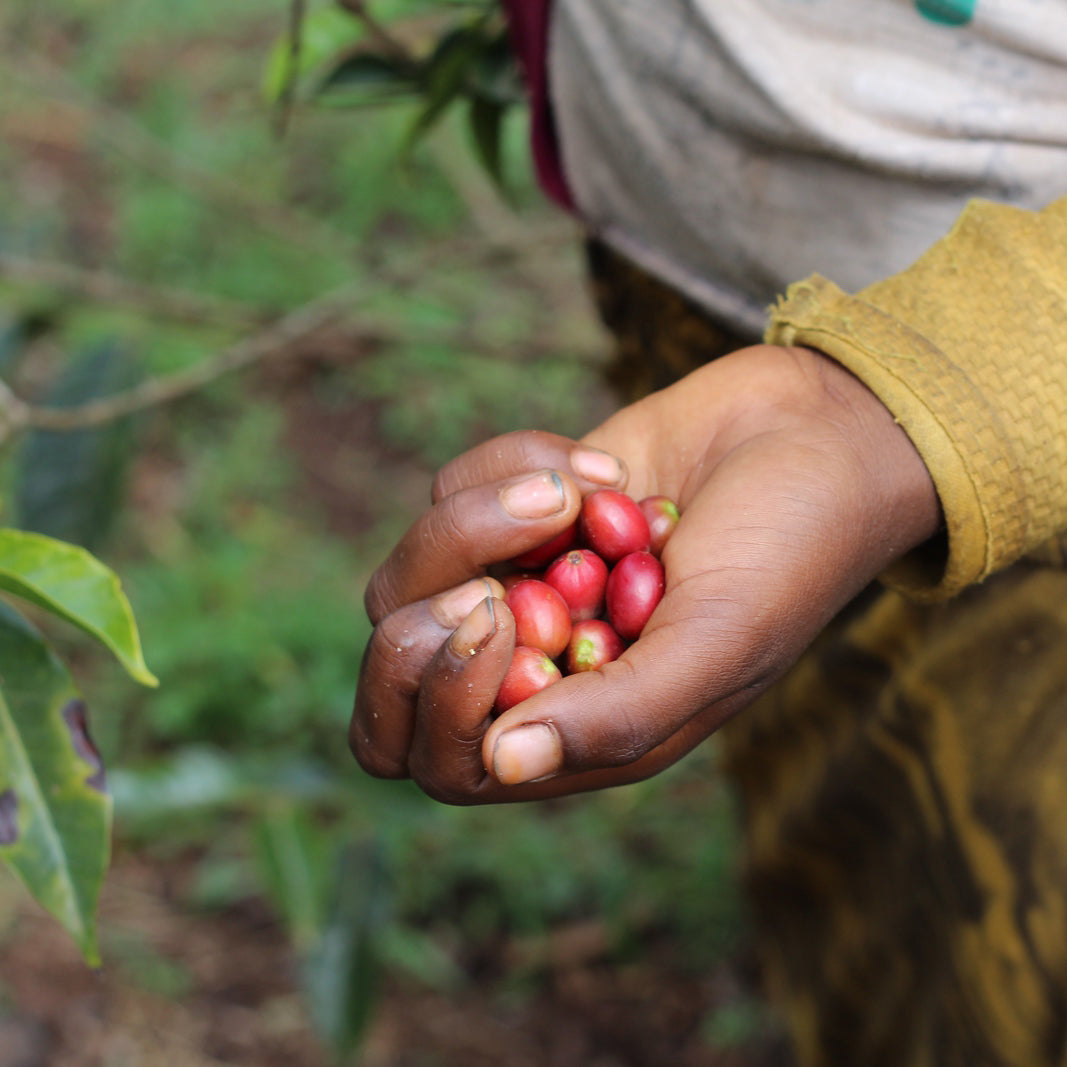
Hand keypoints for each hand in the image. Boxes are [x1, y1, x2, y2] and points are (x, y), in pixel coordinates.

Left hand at [350, 345, 939, 802]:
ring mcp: (514, 583)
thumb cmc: (786, 552)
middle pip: (398, 672)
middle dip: (427, 618)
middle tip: (502, 578)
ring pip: (412, 573)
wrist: (810, 434)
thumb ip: (619, 717)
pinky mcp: (510, 508)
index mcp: (579, 728)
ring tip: (593, 492)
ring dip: (484, 521)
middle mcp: (531, 665)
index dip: (442, 703)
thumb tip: (503, 763)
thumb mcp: (718, 644)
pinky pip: (453, 487)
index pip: (443, 760)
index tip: (505, 615)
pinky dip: (522, 464)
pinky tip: (608, 471)